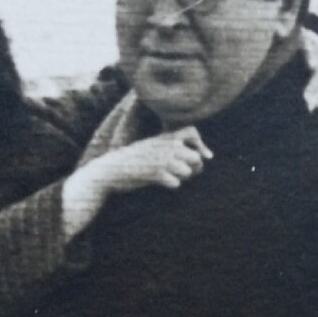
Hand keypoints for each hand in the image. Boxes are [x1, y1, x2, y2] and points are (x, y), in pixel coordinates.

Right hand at [61, 129, 209, 239]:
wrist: (110, 169)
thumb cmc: (132, 161)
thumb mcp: (151, 147)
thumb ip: (171, 148)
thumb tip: (199, 159)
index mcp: (164, 137)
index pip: (192, 132)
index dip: (201, 145)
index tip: (207, 156)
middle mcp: (166, 146)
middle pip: (196, 157)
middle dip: (193, 168)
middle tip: (183, 174)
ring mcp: (162, 159)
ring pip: (188, 171)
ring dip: (182, 177)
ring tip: (169, 177)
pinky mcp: (156, 173)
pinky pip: (176, 183)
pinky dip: (171, 185)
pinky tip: (160, 182)